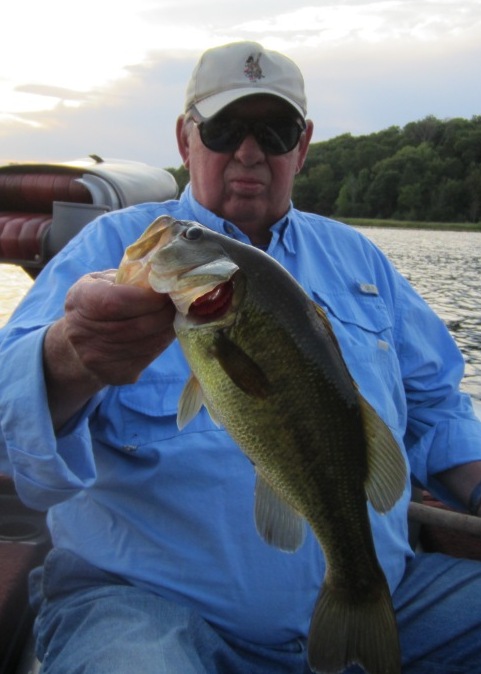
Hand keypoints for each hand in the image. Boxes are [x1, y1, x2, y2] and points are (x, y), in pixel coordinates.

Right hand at [44, 270, 175, 427]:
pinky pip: (149, 356)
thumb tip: (164, 275)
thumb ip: (128, 277)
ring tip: (176, 315)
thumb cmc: (96, 302)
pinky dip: (163, 342)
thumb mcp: (101, 281)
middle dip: (165, 312)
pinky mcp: (116, 374)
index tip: (166, 290)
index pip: (117, 302)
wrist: (78, 346)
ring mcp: (99, 358)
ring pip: (149, 342)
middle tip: (179, 302)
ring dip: (169, 327)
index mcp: (80, 301)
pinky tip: (166, 330)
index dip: (147, 298)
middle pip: (138, 325)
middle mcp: (83, 334)